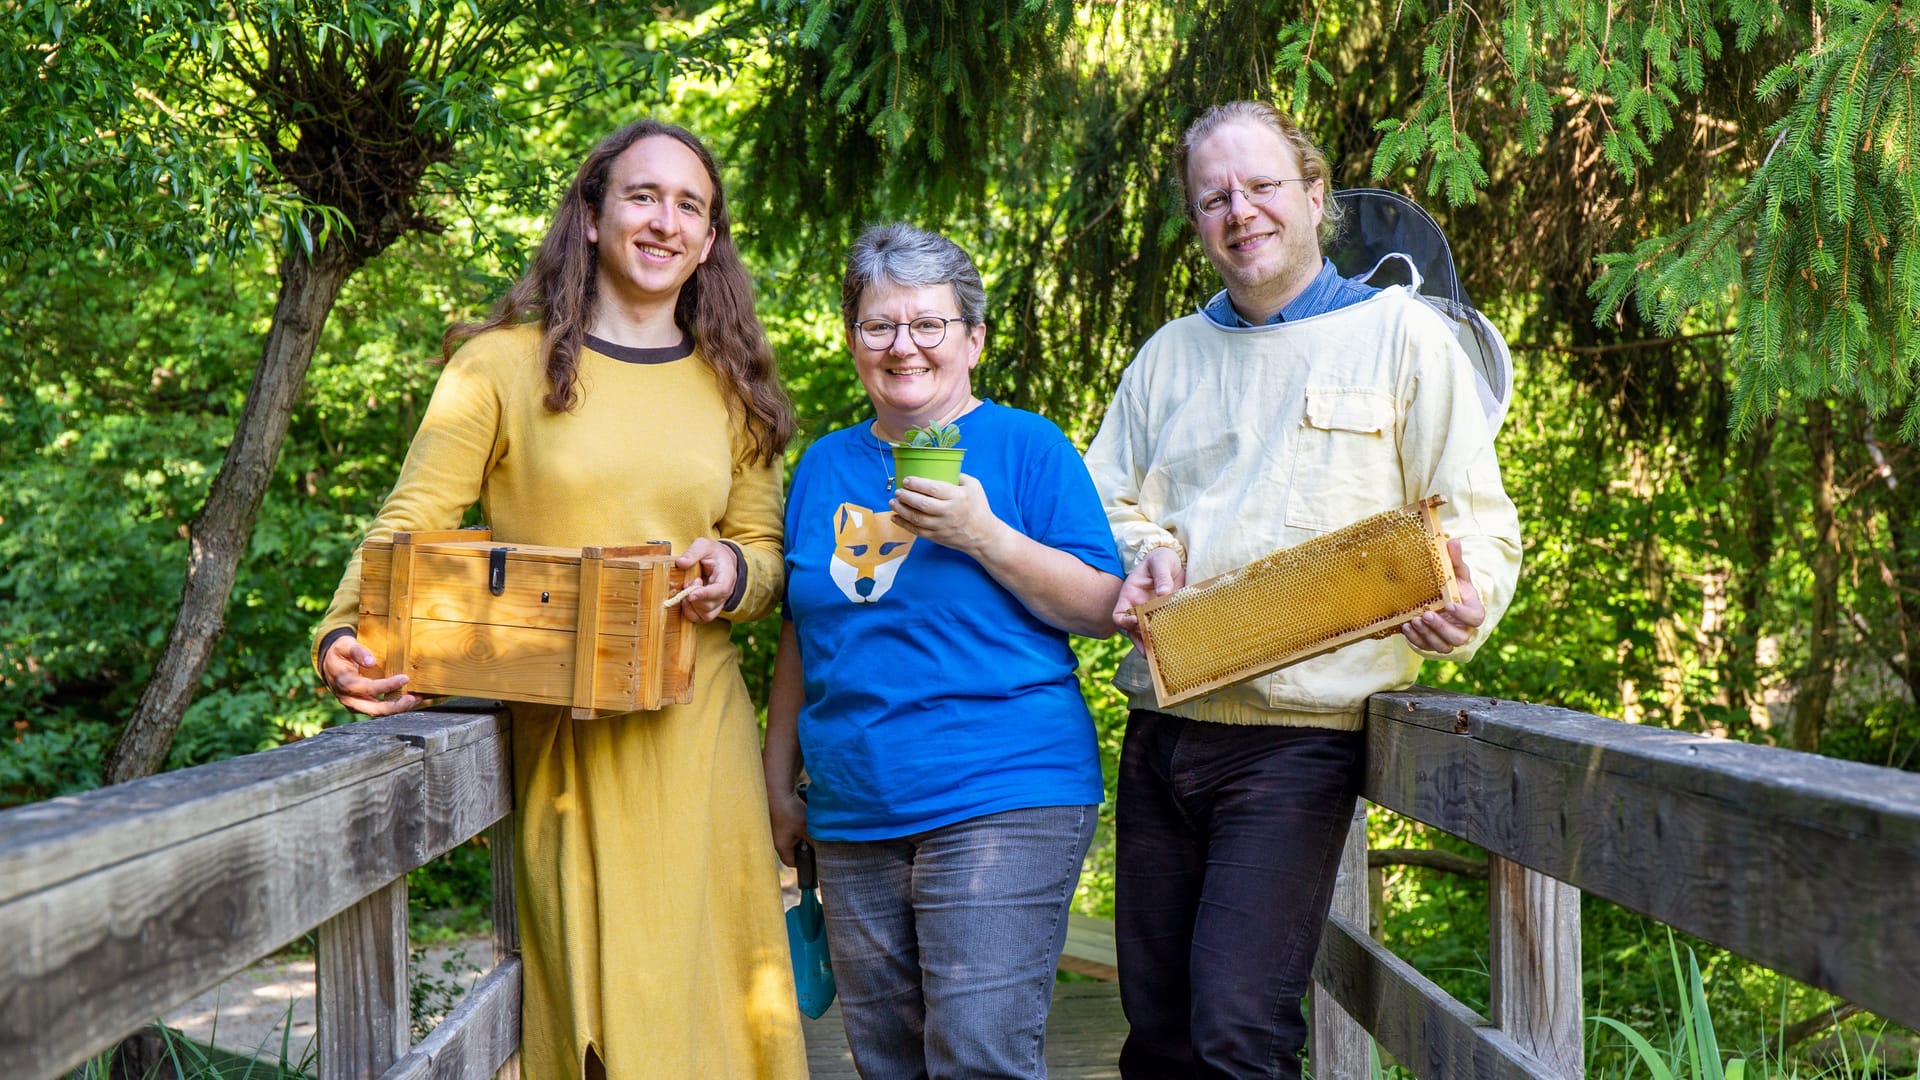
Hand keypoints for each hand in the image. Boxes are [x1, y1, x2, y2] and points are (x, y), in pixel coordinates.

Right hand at [320, 634, 421, 716]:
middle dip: (395, 707)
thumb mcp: (345, 645)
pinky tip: (407, 700)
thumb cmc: (339, 652)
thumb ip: (357, 651)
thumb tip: (371, 662)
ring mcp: (354, 704)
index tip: (405, 678)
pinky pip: (377, 710)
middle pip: (373, 709)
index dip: (387, 685)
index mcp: (344, 683)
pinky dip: (392, 707)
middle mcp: (348, 698)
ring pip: (376, 712)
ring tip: (415, 700)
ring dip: (397, 709)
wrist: (329, 663)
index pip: (368, 688)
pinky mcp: (360, 706)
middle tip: (412, 699)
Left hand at [675, 537, 740, 622]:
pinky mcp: (711, 608)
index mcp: (727, 576)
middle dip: (694, 597)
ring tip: (687, 591)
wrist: (723, 561)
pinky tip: (686, 601)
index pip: (720, 590)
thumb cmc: (714, 554)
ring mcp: (719, 602)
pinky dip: (691, 613)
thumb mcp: (705, 545)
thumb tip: (680, 563)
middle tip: (687, 583)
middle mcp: (725, 593)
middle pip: (710, 605)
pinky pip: (702, 618)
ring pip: (706, 615)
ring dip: (691, 606)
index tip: (691, 594)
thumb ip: (693, 552)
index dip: (705, 594)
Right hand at [767, 784, 808, 867]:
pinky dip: (796, 822)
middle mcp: (775, 839)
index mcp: (781, 846)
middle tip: (814, 839)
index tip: (814, 856)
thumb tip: (824, 850)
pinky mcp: (776, 817)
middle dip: (804, 845)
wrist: (776, 791)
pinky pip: (788, 825)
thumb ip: (815, 841)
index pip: (791, 862)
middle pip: (792, 849)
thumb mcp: (807, 828)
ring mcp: (774, 828)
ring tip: (809, 826)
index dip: (803, 862)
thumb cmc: (790, 812)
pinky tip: (803, 815)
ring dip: (801, 832)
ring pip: (791, 836)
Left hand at [890, 474, 1004, 556]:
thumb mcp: (974, 486)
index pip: (934, 489)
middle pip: (922, 504)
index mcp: (957, 497)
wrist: (983, 535)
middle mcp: (948, 512)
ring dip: (902, 510)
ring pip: (917, 519)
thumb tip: (940, 466)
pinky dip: (903, 524)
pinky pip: (916, 531)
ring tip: (893, 502)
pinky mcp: (936, 537)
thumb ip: (958, 475)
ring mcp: (941, 526)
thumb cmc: (979, 507)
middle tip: (898, 491)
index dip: (917, 484)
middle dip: (907, 497)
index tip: (906, 480)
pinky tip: (895, 517)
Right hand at [1114, 545, 1184, 646]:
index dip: (1123, 621)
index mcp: (1130, 596)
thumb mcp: (1160, 562)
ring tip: (1159, 657)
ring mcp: (1152, 615)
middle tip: (1149, 651)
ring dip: (1152, 646)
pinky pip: (1164, 632)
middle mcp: (1138, 609)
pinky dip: (1167, 640)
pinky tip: (1174, 647)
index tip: (1135, 621)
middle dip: (1139, 642)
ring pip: (1147, 636)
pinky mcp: (1166, 617)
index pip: (1118, 614)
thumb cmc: (1161, 559)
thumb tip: (1163, 593)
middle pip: (1133, 631)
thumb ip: (1161, 575)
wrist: (1174, 562)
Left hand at [1400, 538, 1485, 652]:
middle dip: (1441, 628)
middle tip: (1425, 614)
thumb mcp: (1454, 571)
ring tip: (1413, 620)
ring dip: (1428, 635)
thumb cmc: (1452, 585)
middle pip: (1458, 638)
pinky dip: (1416, 640)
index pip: (1476, 618)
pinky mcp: (1433, 644)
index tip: (1449, 604)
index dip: (1463, 614)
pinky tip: (1406, 627)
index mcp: (1472, 610)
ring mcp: (1448, 638)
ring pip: (1443, 647)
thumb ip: (1454, 559)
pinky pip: (1427, 648)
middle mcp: (1463, 629)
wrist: (1441, 600)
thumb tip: (1452, 540)